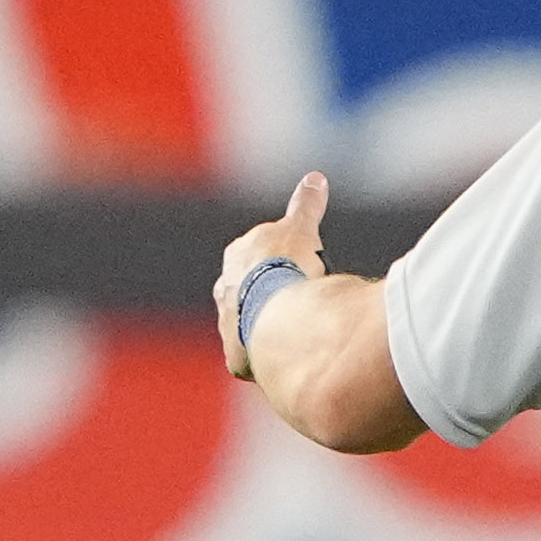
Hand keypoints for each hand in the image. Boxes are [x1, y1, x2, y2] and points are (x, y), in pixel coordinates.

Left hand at [216, 170, 331, 373]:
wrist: (272, 306)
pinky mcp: (237, 356)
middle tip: (300, 306)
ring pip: (248, 329)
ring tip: (298, 337)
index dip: (276, 266)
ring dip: (268, 333)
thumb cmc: (284, 264)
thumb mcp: (300, 229)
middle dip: (267, 301)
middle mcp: (224, 291)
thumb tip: (316, 177)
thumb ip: (306, 205)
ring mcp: (228, 325)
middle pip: (245, 296)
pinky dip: (269, 363)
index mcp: (236, 259)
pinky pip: (252, 361)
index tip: (297, 273)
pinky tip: (289, 363)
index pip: (252, 260)